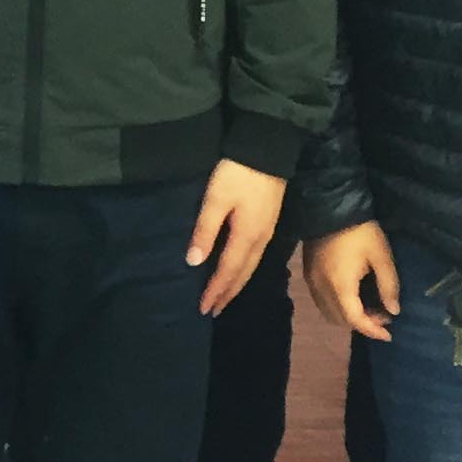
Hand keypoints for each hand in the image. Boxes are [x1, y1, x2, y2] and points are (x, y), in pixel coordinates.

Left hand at [187, 159, 287, 314]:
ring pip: (250, 267)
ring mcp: (267, 232)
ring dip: (236, 285)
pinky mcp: (268, 223)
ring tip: (223, 297)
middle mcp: (260, 240)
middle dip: (227, 294)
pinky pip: (255, 257)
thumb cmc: (238, 173)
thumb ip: (205, 231)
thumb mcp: (215, 200)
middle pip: (242, 275)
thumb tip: (193, 262)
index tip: (203, 309)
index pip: (227, 272)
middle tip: (213, 311)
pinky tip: (238, 270)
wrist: (268, 150)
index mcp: (246, 237)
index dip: (214, 291)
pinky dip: (243, 270)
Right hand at [302, 221, 401, 341]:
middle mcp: (322, 288)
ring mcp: (312, 281)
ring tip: (369, 307)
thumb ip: (388, 286)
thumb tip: (393, 311)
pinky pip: (322, 301)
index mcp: (341, 286)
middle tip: (383, 316)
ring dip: (349, 316)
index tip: (389, 334)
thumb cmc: (360, 232)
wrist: (330, 206)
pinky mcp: (309, 273)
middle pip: (340, 320)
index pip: (355, 320)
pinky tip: (352, 296)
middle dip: (363, 324)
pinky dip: (338, 306)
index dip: (372, 331)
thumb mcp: (382, 256)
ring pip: (329, 312)